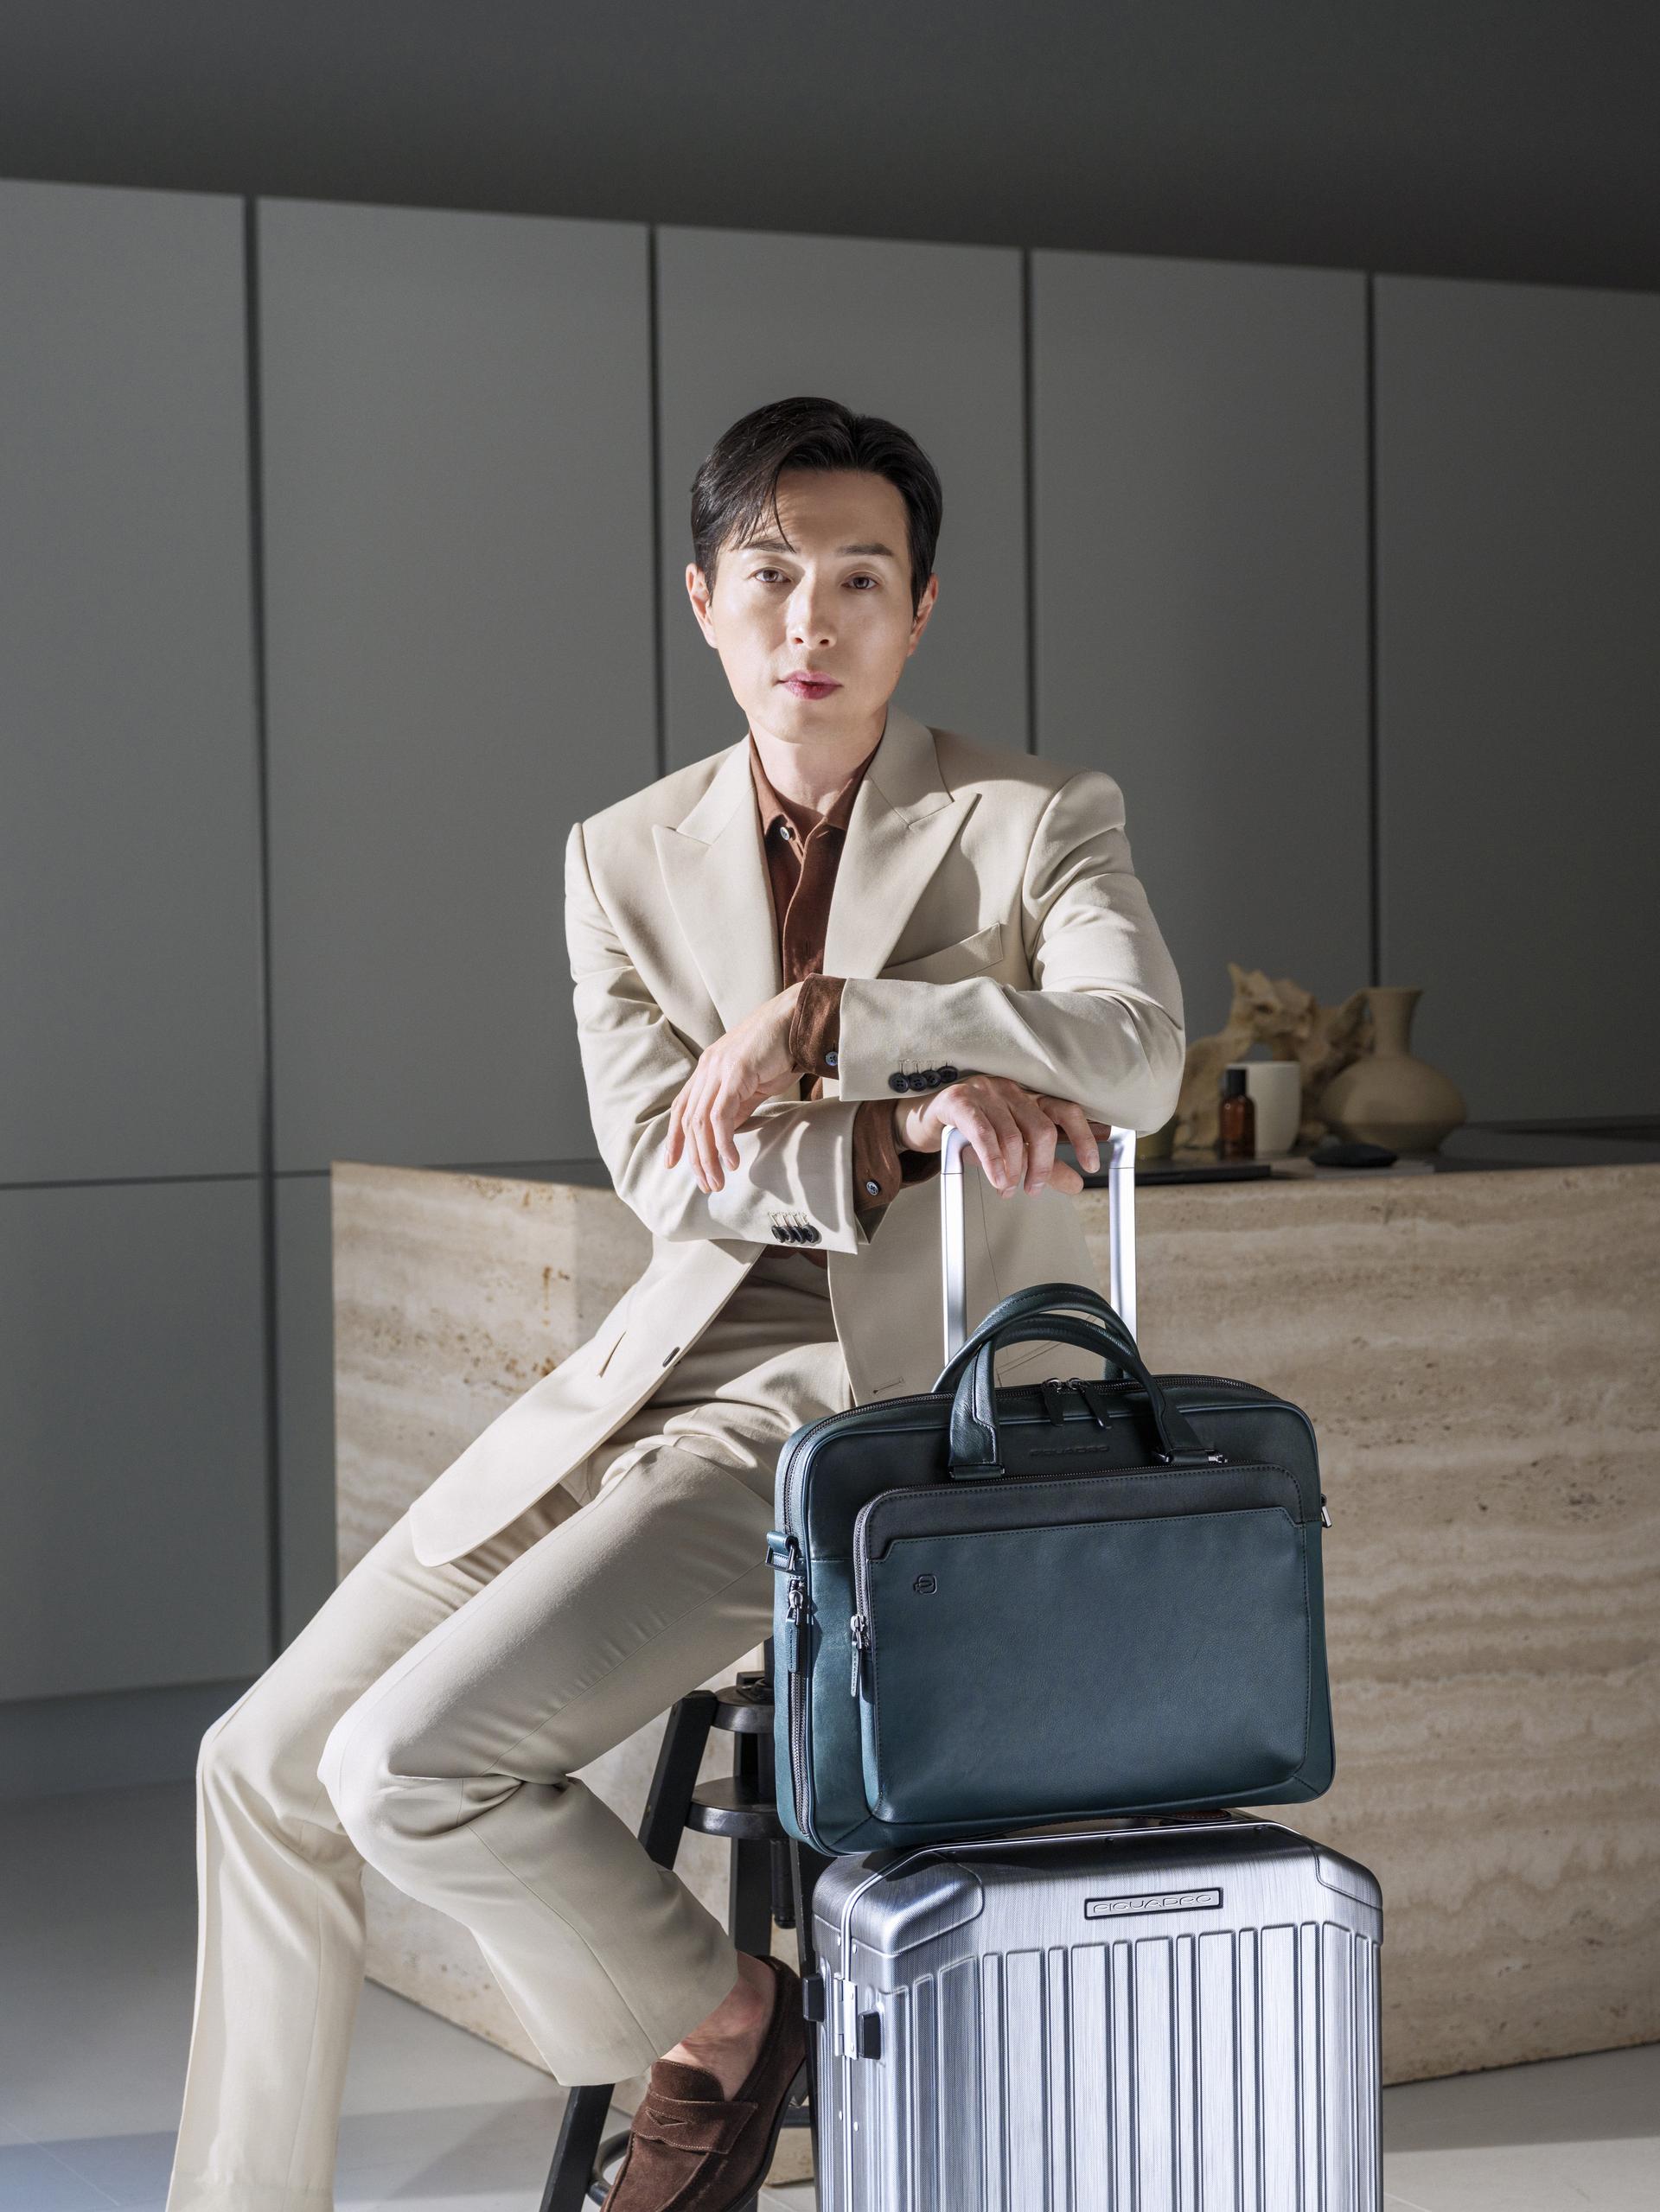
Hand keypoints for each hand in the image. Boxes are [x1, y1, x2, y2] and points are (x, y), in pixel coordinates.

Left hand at [663, 984, 805, 1193]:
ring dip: (708, 1157)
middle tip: (707, 1185)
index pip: (682, 1108)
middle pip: (689, 1121)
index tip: (673, 1164)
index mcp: (708, 1069)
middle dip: (695, 1158)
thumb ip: (736, 1106)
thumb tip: (724, 1134)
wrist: (799, 1020)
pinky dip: (724, 1142)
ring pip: (701, 1122)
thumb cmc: (781, 1050)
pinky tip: (732, 1161)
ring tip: (718, 1181)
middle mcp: (708, 1068)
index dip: (674, 1138)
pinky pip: (721, 1115)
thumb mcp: (753, 1085)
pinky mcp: (735, 1072)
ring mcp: (719, 1069)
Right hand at [895, 1073, 1112, 1195]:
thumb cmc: (970, 1132)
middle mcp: (1011, 1089)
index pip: (1066, 1111)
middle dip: (1042, 1165)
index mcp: (1029, 1096)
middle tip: (1033, 1189)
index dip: (1083, 1137)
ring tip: (1008, 1189)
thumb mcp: (1010, 1149)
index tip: (1090, 1165)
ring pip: (1013, 1135)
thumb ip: (1043, 1164)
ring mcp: (985, 1092)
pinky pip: (983, 1133)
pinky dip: (994, 1162)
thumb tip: (1076, 1184)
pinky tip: (998, 1179)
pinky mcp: (959, 1101)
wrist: (924, 1120)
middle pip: (1042, 1127)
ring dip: (1014, 1170)